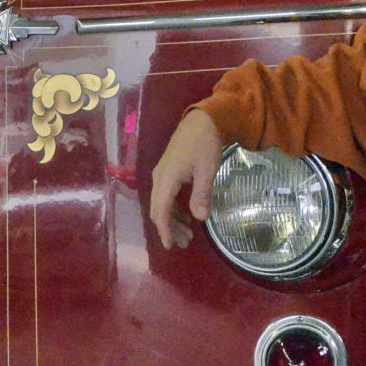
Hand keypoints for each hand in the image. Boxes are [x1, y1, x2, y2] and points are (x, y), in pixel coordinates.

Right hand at [148, 109, 222, 249]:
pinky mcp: (168, 172)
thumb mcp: (207, 169)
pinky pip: (165, 196)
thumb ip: (202, 194)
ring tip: (189, 234)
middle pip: (158, 210)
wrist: (202, 119)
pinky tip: (187, 215)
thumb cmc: (205, 143)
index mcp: (166, 178)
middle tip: (186, 244)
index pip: (161, 211)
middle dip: (169, 228)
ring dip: (172, 220)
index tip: (170, 246)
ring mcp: (162, 174)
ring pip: (161, 204)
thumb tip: (200, 219)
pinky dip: (174, 209)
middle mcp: (159, 178)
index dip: (164, 230)